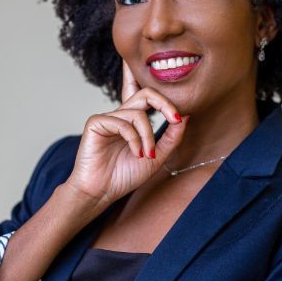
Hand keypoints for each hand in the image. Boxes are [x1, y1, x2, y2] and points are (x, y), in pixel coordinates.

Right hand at [65, 59, 189, 208]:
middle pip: (146, 93)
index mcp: (133, 121)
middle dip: (164, 102)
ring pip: (138, 112)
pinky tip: (135, 153)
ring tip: (147, 155)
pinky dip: (134, 139)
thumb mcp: (156, 157)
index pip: (144, 94)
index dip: (158, 86)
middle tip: (175, 117)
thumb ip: (171, 137)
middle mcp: (121, 115)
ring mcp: (108, 117)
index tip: (178, 110)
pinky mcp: (96, 122)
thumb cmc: (124, 176)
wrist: (100, 193)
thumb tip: (185, 115)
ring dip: (148, 135)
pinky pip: (122, 122)